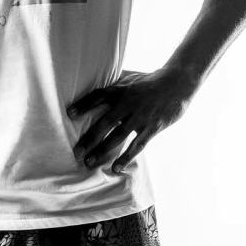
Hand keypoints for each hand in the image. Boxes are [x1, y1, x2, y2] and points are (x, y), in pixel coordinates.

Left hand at [68, 68, 197, 172]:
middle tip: (76, 151)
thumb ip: (113, 85)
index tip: (69, 114)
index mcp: (120, 90)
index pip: (98, 96)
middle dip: (90, 138)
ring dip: (103, 150)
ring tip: (89, 162)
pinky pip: (137, 145)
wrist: (176, 85)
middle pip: (105, 122)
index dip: (84, 104)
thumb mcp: (129, 78)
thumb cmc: (148, 81)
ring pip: (119, 137)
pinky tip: (115, 167)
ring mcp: (141, 117)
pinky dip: (126, 157)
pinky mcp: (152, 128)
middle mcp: (128, 103)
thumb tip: (92, 81)